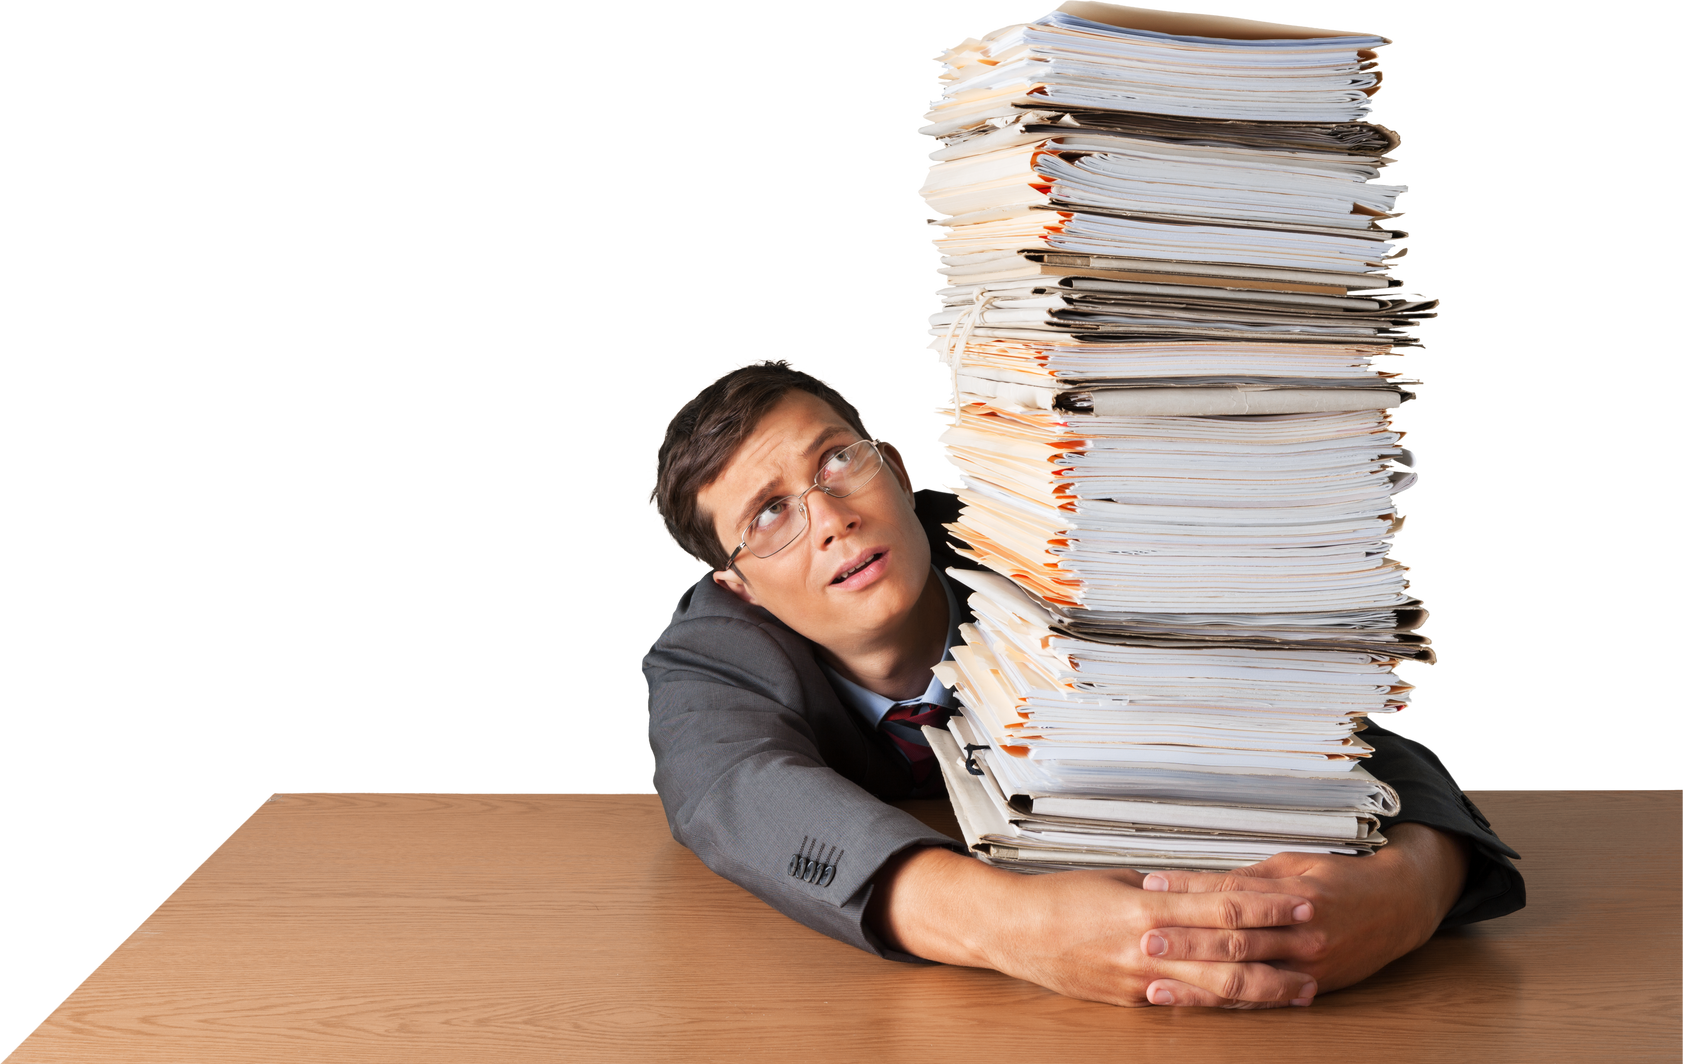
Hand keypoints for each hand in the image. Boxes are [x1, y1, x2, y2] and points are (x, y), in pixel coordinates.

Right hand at [867, 846, 1320, 1008]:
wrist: (1012, 930)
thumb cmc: (1059, 898)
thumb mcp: (1116, 878)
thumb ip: (1162, 889)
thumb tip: (1207, 887)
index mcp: (1145, 907)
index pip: (1222, 906)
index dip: (1267, 906)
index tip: (1300, 901)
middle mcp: (1147, 947)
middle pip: (1228, 951)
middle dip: (1279, 949)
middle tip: (1319, 944)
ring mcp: (1140, 979)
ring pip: (1215, 989)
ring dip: (1263, 988)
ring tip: (1299, 986)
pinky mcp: (1131, 1000)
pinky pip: (1185, 1005)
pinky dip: (1221, 1006)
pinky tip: (1247, 1007)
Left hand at [1138, 823, 1471, 1000]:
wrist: (1398, 907)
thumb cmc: (1343, 879)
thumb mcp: (1296, 864)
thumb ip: (1250, 878)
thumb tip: (1199, 883)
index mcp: (1294, 892)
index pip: (1231, 890)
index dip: (1189, 888)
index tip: (1151, 884)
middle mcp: (1301, 930)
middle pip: (1234, 936)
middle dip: (1186, 939)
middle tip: (1144, 936)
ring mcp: (1306, 963)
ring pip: (1244, 974)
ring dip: (1197, 981)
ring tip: (1156, 982)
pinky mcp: (1311, 987)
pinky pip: (1262, 1000)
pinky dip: (1226, 1004)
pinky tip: (1195, 1004)